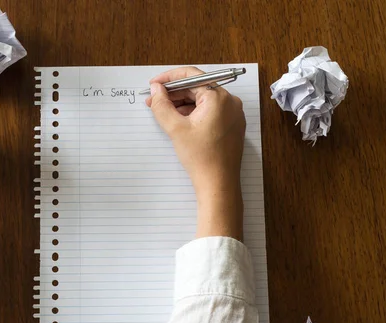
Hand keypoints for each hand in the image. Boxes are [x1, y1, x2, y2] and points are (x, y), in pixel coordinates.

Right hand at [146, 67, 245, 239]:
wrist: (218, 184)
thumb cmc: (201, 158)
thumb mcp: (176, 128)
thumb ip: (162, 105)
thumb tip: (156, 90)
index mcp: (219, 98)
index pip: (192, 75)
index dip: (169, 78)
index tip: (154, 84)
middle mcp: (230, 102)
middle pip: (197, 88)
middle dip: (174, 93)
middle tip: (153, 100)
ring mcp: (232, 114)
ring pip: (202, 100)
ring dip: (182, 103)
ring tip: (162, 112)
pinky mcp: (230, 126)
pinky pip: (210, 111)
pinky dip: (193, 113)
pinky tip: (178, 120)